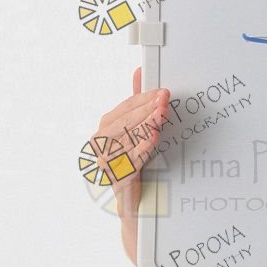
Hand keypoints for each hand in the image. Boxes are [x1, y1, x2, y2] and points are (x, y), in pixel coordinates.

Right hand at [92, 66, 169, 188]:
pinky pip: (133, 157)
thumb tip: (139, 71)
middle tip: (164, 99)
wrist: (128, 195)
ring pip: (130, 137)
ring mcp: (108, 159)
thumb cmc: (128, 157)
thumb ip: (134, 103)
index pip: (125, 108)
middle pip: (127, 121)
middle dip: (147, 108)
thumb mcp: (131, 128)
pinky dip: (144, 146)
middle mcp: (102, 143)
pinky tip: (154, 136)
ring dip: (147, 124)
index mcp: (104, 128)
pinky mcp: (118, 175)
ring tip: (161, 114)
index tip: (161, 92)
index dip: (144, 98)